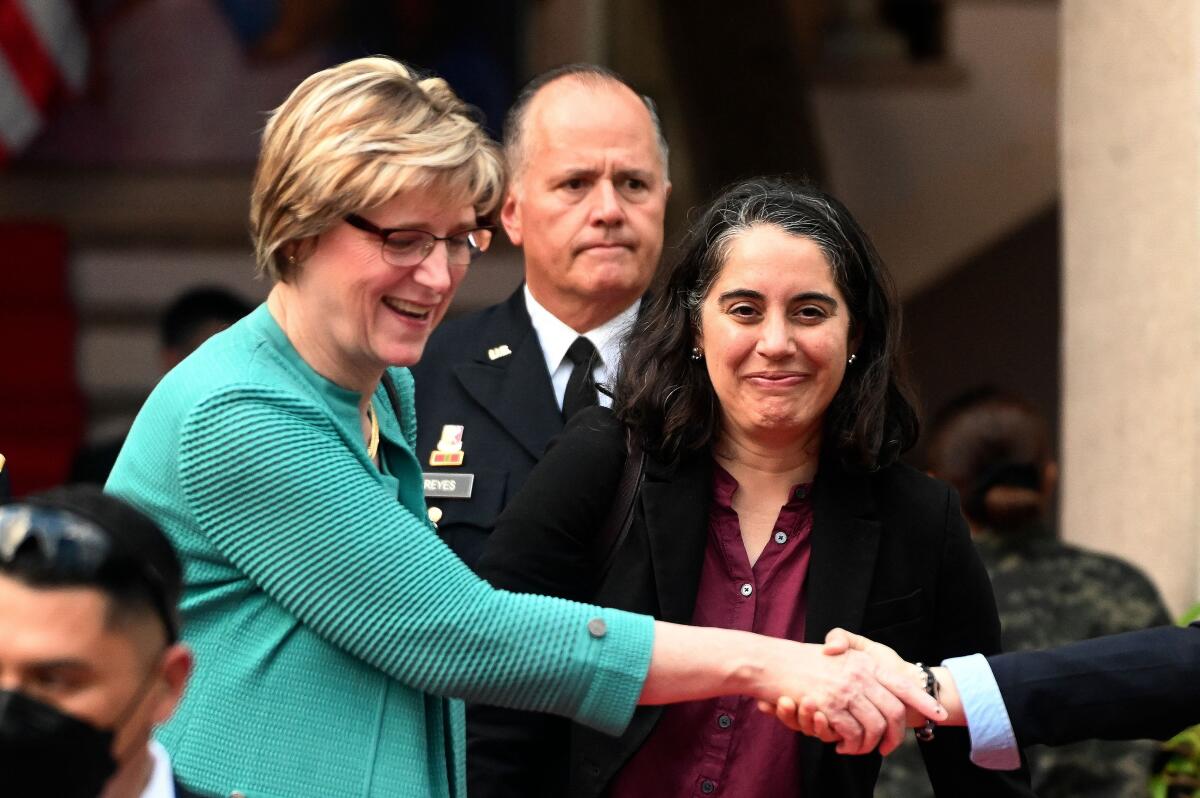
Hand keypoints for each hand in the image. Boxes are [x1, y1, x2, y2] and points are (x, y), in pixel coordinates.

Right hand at [755, 637, 944, 755]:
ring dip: (870, 745)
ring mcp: (845, 690)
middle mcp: (860, 675)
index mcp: (865, 662)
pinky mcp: (830, 706)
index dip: (923, 702)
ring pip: (874, 727)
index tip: (940, 715)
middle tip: (889, 747)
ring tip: (859, 749)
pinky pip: (851, 733)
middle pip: (893, 712)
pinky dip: (851, 745)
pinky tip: (843, 747)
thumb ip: (858, 660)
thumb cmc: (801, 658)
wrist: (771, 662)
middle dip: (895, 736)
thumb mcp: (836, 650)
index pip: (902, 685)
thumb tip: (876, 676)